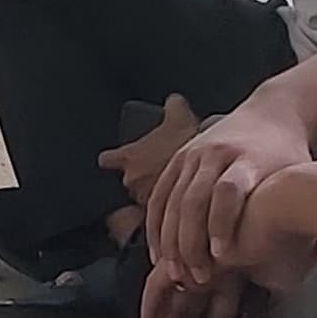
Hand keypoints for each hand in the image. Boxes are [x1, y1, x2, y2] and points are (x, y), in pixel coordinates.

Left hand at [102, 93, 205, 208]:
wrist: (208, 171)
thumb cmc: (187, 142)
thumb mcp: (179, 115)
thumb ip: (172, 105)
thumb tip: (173, 100)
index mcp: (130, 157)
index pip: (109, 159)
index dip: (111, 159)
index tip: (111, 159)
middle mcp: (132, 181)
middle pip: (128, 183)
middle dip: (140, 182)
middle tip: (158, 176)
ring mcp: (145, 200)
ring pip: (144, 202)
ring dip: (154, 198)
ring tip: (172, 194)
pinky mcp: (162, 216)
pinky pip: (159, 218)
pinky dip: (166, 216)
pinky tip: (178, 213)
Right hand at [145, 96, 316, 285]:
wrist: (272, 113)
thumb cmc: (289, 157)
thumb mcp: (305, 182)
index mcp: (250, 160)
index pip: (228, 190)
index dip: (221, 223)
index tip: (221, 256)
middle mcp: (217, 154)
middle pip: (194, 198)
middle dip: (190, 241)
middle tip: (196, 276)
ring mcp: (194, 154)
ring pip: (171, 198)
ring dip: (169, 239)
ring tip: (174, 272)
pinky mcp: (179, 157)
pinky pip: (159, 194)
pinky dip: (156, 225)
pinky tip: (159, 253)